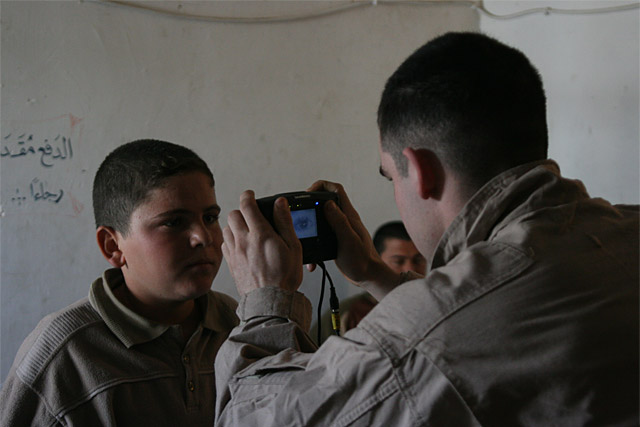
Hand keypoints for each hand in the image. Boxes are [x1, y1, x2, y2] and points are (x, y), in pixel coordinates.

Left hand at [222, 190, 302, 295]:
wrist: (270, 302)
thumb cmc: (284, 277)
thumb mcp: (293, 247)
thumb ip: (285, 222)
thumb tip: (280, 203)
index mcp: (261, 234)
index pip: (247, 205)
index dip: (248, 196)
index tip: (251, 195)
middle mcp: (244, 241)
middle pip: (233, 215)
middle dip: (241, 211)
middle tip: (251, 215)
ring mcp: (235, 253)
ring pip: (226, 229)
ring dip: (234, 225)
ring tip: (246, 230)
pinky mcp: (231, 264)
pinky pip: (224, 244)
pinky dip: (231, 240)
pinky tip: (241, 245)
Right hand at [307, 181, 402, 299]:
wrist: (368, 277)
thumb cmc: (362, 260)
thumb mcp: (348, 240)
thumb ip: (339, 221)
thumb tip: (327, 204)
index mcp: (348, 215)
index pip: (336, 189)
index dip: (321, 186)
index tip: (308, 193)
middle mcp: (344, 219)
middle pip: (325, 200)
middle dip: (311, 202)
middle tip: (300, 211)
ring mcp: (339, 229)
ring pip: (322, 216)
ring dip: (311, 220)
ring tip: (301, 230)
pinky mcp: (336, 240)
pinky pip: (321, 233)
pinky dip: (314, 238)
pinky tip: (310, 251)